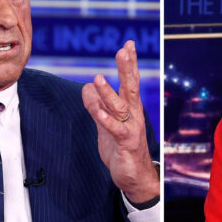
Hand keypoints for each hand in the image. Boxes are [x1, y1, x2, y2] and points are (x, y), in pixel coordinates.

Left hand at [82, 40, 158, 203]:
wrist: (135, 177)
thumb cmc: (122, 148)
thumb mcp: (106, 124)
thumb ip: (97, 106)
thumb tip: (86, 87)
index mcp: (130, 108)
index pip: (131, 81)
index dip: (130, 63)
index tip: (129, 44)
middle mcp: (134, 115)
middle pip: (131, 87)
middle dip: (127, 69)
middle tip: (124, 50)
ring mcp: (131, 128)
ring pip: (119, 107)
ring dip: (108, 92)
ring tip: (97, 78)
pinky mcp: (125, 143)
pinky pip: (115, 129)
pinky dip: (106, 119)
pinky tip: (99, 111)